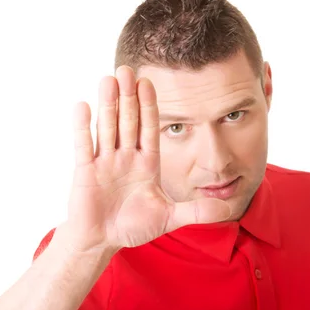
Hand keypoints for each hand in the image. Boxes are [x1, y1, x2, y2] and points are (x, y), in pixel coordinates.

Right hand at [54, 66, 230, 252]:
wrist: (103, 240)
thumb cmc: (132, 226)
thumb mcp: (168, 218)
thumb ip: (195, 212)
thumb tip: (227, 210)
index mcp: (146, 163)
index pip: (150, 129)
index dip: (150, 106)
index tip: (150, 83)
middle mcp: (125, 157)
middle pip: (128, 121)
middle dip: (129, 96)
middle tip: (128, 69)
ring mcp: (105, 162)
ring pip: (107, 127)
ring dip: (108, 104)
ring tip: (109, 79)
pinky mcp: (85, 172)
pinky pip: (84, 146)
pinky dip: (82, 127)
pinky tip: (82, 106)